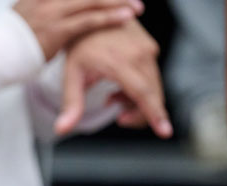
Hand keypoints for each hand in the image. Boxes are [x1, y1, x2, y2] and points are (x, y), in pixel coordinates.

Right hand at [13, 0, 141, 60]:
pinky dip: (110, 17)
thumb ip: (40, 5)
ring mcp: (53, 11)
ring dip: (118, 2)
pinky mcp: (58, 29)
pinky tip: (126, 16)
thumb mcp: (23, 12)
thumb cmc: (8, 39)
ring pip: (93, 1)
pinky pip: (90, 20)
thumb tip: (47, 6)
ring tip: (137, 6)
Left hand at [56, 19, 171, 136]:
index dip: (153, 114)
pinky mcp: (151, 48)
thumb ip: (71, 103)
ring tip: (113, 98)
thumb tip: (62, 129)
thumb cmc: (80, 43)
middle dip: (138, 113)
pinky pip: (152, 77)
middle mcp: (140, 54)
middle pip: (151, 95)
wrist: (93, 13)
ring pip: (153, 87)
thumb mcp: (71, 74)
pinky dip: (139, 89)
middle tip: (119, 117)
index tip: (165, 131)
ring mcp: (148, 49)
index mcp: (120, 61)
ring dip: (136, 101)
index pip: (142, 93)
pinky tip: (119, 88)